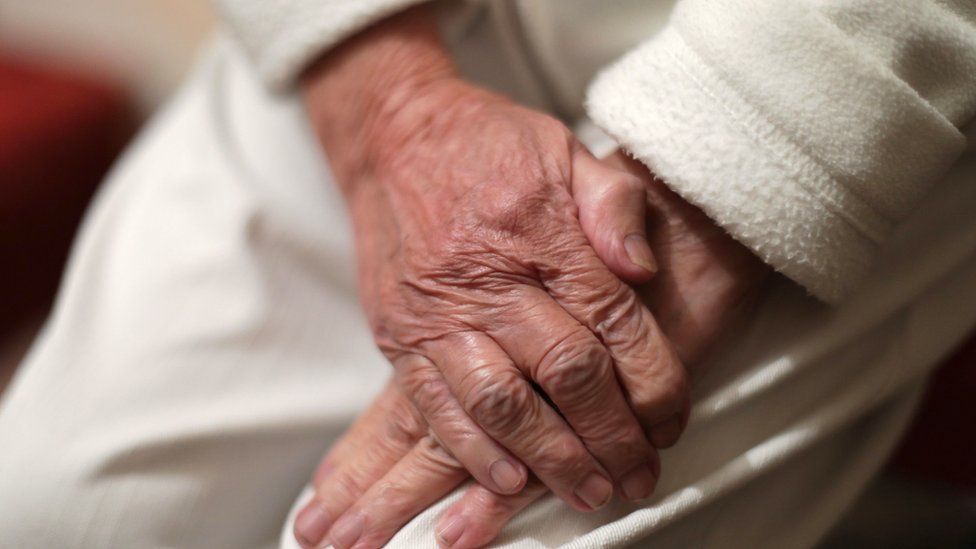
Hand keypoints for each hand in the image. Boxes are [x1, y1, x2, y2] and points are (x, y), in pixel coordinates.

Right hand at [301, 4, 688, 524]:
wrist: (393, 136)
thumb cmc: (488, 145)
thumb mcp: (567, 151)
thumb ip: (616, 206)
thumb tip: (646, 270)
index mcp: (543, 232)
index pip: (615, 324)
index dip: (654, 384)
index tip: (672, 420)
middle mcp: (491, 278)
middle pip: (567, 374)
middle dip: (612, 437)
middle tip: (639, 476)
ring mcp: (439, 312)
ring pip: (503, 403)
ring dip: (552, 458)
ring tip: (589, 493)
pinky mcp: (399, 334)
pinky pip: (435, 407)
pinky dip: (474, 452)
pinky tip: (510, 480)